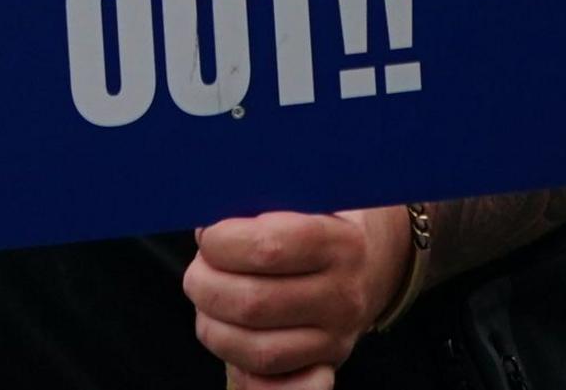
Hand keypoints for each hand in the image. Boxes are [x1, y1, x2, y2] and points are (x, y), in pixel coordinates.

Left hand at [187, 207, 407, 388]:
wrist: (367, 261)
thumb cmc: (314, 220)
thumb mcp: (301, 196)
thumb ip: (257, 201)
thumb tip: (206, 216)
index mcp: (340, 243)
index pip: (268, 248)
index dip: (222, 242)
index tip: (207, 234)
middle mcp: (343, 296)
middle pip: (253, 303)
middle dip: (206, 284)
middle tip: (199, 269)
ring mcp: (336, 338)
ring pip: (258, 350)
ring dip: (213, 325)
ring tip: (207, 300)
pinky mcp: (324, 366)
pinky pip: (281, 388)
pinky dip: (248, 376)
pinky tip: (232, 346)